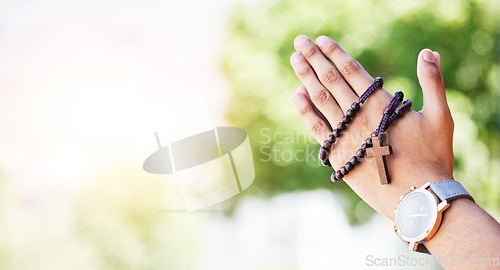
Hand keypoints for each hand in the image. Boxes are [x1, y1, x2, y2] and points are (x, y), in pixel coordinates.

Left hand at [290, 35, 453, 218]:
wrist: (419, 199)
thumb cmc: (434, 158)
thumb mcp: (441, 116)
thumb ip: (433, 82)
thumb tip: (428, 52)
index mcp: (382, 104)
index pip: (352, 71)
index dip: (336, 54)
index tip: (322, 40)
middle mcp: (360, 116)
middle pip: (332, 80)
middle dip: (315, 58)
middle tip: (300, 41)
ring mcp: (346, 136)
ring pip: (320, 100)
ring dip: (306, 77)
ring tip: (295, 58)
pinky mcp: (338, 155)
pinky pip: (316, 128)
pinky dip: (305, 110)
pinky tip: (297, 94)